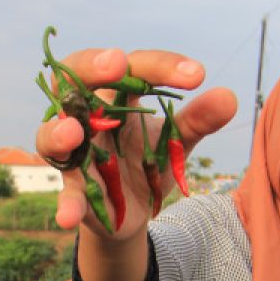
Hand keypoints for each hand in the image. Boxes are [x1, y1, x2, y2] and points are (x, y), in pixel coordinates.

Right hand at [35, 47, 237, 235]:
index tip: (197, 76)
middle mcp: (86, 117)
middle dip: (91, 67)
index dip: (159, 66)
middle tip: (116, 63)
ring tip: (75, 133)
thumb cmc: (149, 160)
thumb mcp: (176, 141)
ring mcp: (75, 154)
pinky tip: (69, 217)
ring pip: (50, 136)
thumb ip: (198, 120)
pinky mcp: (74, 191)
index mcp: (115, 95)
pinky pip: (65, 195)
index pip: (131, 67)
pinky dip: (66, 205)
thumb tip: (229, 97)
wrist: (135, 212)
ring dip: (59, 133)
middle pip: (72, 78)